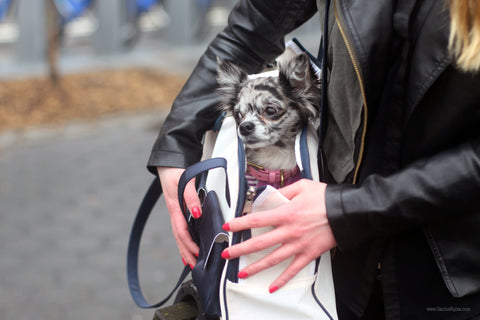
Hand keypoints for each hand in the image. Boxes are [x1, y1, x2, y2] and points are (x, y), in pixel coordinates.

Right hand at [157, 167, 201, 268]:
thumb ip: (191, 197)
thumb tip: (197, 212)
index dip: (189, 244)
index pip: (182, 231)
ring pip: (179, 235)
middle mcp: (174, 213)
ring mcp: (175, 213)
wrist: (168, 163)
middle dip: (187, 253)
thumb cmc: (176, 172)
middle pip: (179, 238)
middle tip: (195, 266)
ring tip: (191, 262)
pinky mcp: (177, 210)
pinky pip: (180, 229)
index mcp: (175, 208)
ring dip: (185, 249)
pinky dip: (183, 240)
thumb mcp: (185, 181)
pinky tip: (187, 247)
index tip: (198, 253)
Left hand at [222, 179, 336, 292]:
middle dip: (240, 249)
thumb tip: (269, 194)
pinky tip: (272, 286)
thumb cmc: (326, 198)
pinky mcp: (309, 254)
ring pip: (272, 259)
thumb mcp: (302, 186)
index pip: (256, 220)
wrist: (348, 211)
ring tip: (242, 273)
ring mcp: (298, 245)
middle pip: (259, 243)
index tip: (228, 227)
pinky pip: (293, 270)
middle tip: (227, 254)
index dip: (240, 223)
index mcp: (286, 213)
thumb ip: (283, 190)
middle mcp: (290, 231)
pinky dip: (282, 279)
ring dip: (255, 267)